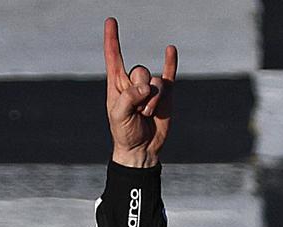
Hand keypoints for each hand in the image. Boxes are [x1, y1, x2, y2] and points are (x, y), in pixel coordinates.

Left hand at [104, 17, 176, 167]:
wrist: (142, 149)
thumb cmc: (125, 134)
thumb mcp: (119, 116)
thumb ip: (129, 97)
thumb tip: (148, 86)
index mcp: (117, 85)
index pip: (113, 57)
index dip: (112, 39)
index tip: (110, 21)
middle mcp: (133, 82)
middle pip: (140, 71)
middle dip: (140, 93)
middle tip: (137, 112)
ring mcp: (150, 87)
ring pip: (156, 81)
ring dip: (153, 101)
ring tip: (147, 115)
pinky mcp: (165, 93)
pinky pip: (170, 73)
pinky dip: (171, 62)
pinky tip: (170, 50)